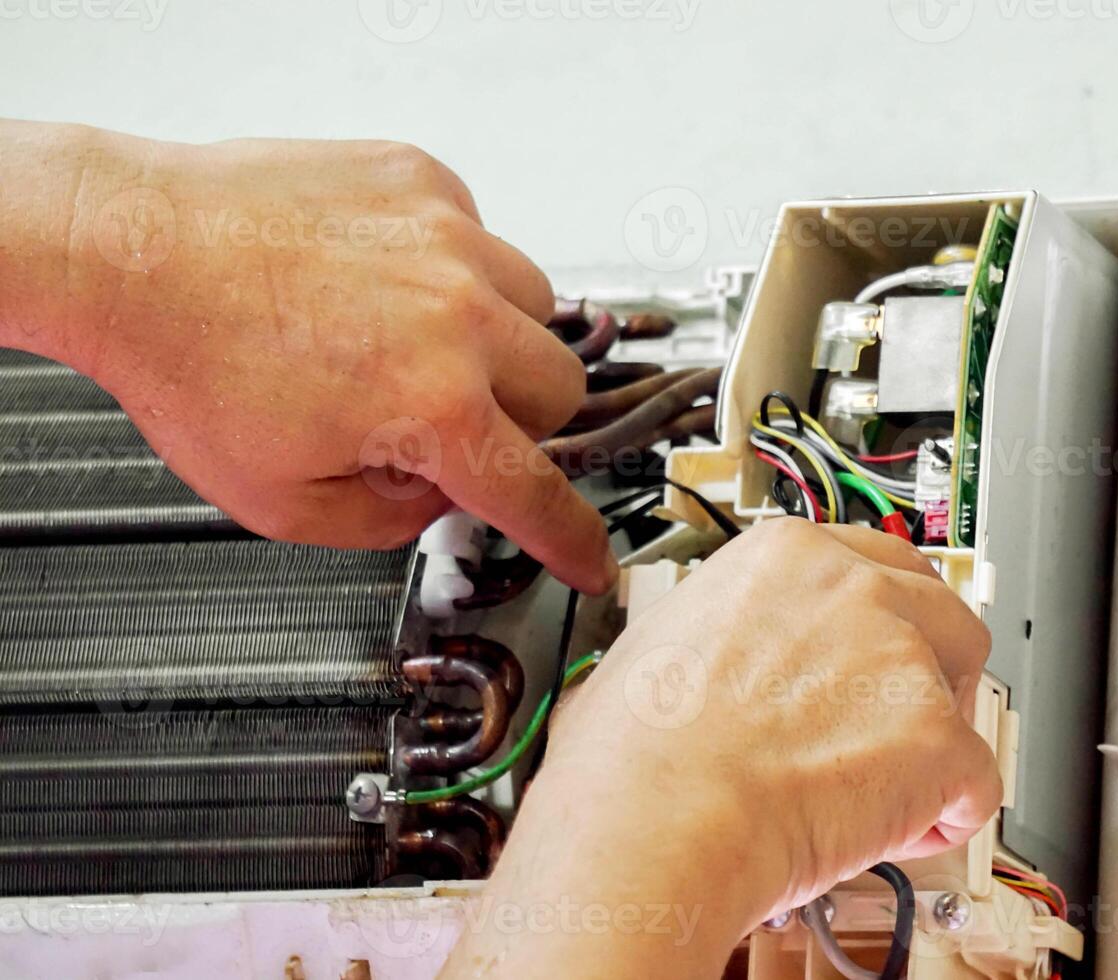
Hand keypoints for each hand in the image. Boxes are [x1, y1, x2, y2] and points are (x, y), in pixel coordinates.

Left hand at [0, 122, 613, 592]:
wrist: (131, 249)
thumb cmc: (190, 363)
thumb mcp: (286, 502)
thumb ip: (390, 521)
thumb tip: (442, 493)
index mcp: (432, 407)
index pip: (538, 492)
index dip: (572, 538)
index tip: (592, 557)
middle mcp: (459, 317)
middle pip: (562, 389)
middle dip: (519, 420)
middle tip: (452, 419)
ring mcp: (449, 238)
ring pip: (539, 305)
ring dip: (500, 340)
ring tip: (418, 340)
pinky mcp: (424, 181)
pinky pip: (483, 237)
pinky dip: (453, 271)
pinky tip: (384, 282)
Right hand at [443, 519, 999, 978]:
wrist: (653, 820)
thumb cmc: (631, 755)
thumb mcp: (663, 639)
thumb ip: (733, 632)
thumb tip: (728, 664)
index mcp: (788, 555)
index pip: (879, 563)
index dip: (881, 624)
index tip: (870, 660)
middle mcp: (856, 589)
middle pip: (943, 616)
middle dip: (928, 673)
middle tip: (883, 728)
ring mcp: (904, 658)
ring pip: (964, 701)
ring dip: (931, 746)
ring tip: (868, 793)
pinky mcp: (939, 737)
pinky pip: (976, 784)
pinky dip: (940, 820)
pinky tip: (882, 835)